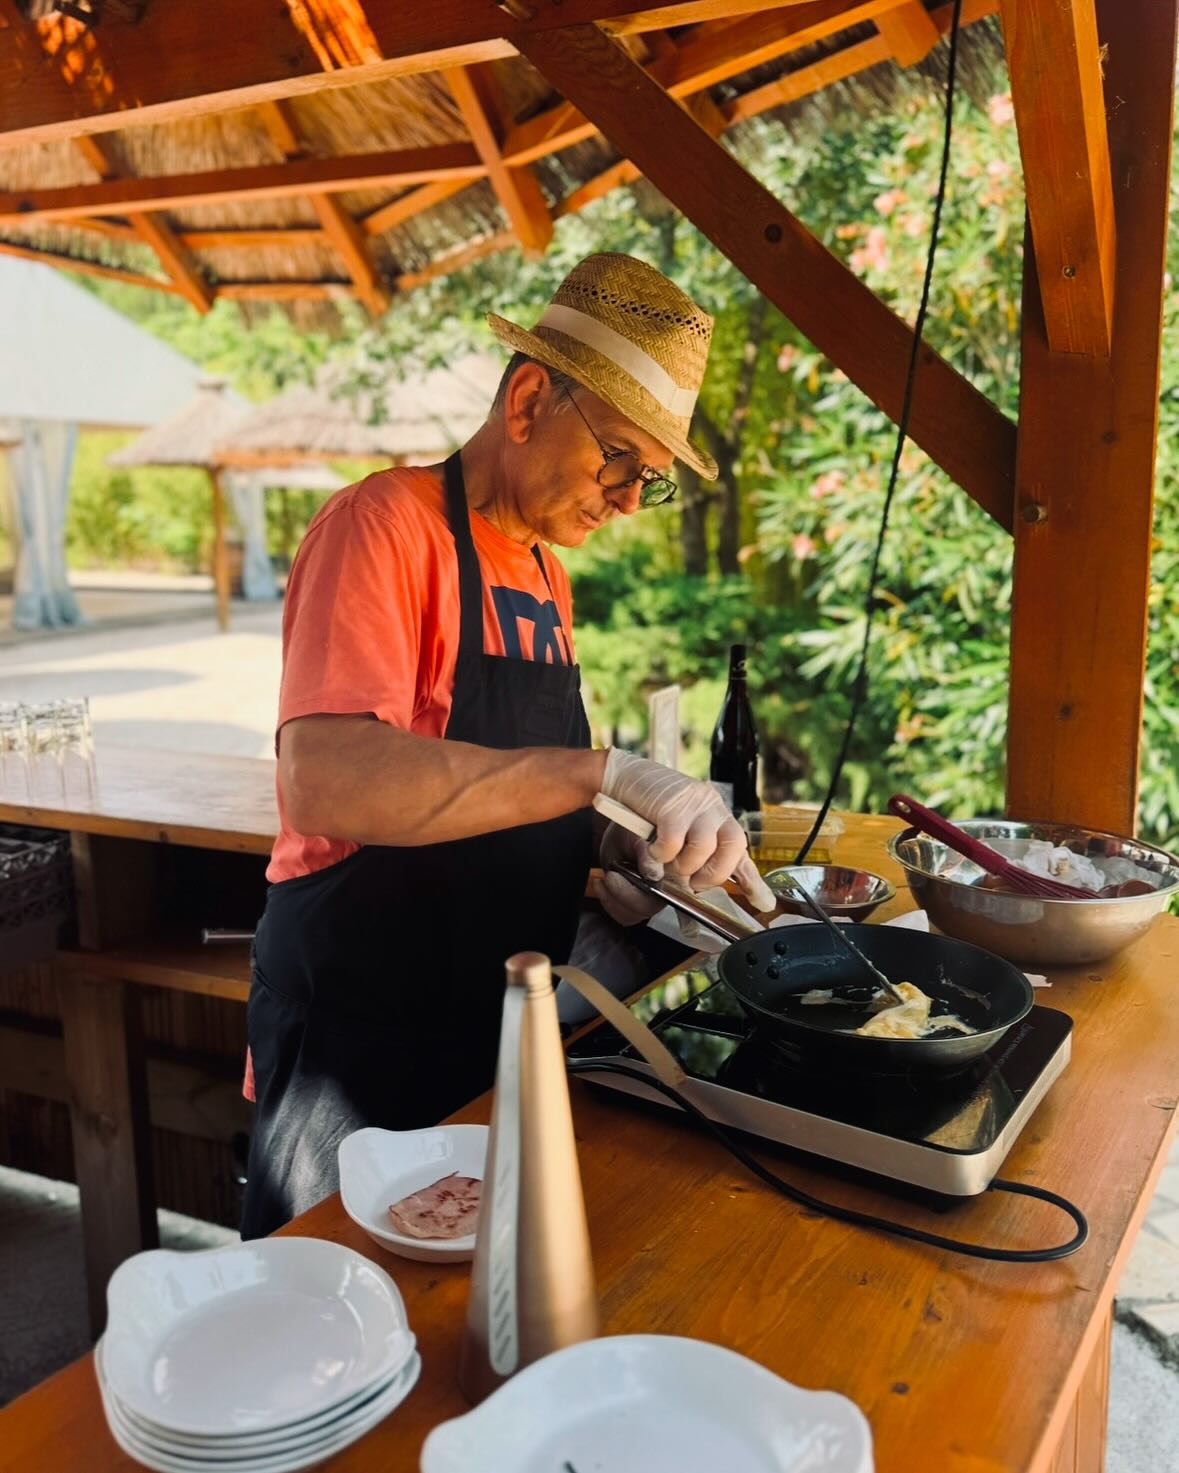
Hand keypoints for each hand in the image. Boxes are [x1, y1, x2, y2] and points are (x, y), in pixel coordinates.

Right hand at [600, 749, 774, 911]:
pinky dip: (662, 854)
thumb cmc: (650, 808)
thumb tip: (694, 889)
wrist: (626, 777)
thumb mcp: (676, 833)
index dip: (753, 879)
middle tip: (694, 883)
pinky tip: (653, 850)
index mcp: (716, 817)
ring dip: (685, 865)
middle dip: (714, 874)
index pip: (740, 849)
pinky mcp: (672, 805)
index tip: (763, 901)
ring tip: (668, 863)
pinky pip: (674, 841)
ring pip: (705, 846)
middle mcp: (712, 809)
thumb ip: (688, 858)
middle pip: (733, 846)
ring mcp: (694, 805)